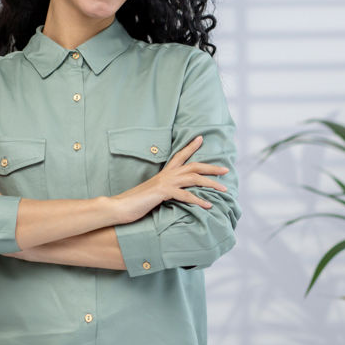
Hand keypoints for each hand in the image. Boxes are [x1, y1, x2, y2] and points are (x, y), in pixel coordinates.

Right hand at [111, 136, 228, 223]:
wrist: (119, 206)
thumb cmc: (134, 202)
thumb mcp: (152, 194)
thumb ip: (162, 191)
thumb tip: (170, 194)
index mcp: (163, 173)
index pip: (179, 156)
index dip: (191, 147)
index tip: (201, 138)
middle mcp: (166, 175)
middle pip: (194, 166)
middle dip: (211, 167)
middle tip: (226, 169)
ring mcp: (165, 183)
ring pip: (194, 178)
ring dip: (211, 183)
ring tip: (224, 188)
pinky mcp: (163, 193)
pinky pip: (185, 195)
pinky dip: (198, 200)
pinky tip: (208, 205)